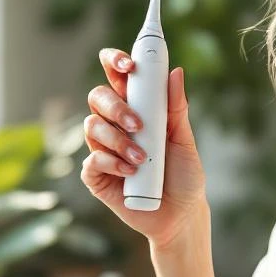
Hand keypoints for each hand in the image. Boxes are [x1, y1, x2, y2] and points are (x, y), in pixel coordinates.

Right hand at [81, 47, 206, 249]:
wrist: (182, 215)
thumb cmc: (183, 174)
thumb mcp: (184, 139)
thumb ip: (176, 107)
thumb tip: (176, 72)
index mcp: (136, 108)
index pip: (117, 76)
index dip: (115, 62)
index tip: (128, 64)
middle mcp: (115, 124)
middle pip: (98, 96)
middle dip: (115, 106)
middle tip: (138, 124)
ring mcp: (103, 149)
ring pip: (91, 126)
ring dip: (117, 140)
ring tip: (141, 158)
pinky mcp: (96, 175)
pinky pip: (91, 160)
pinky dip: (110, 163)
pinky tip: (130, 172)